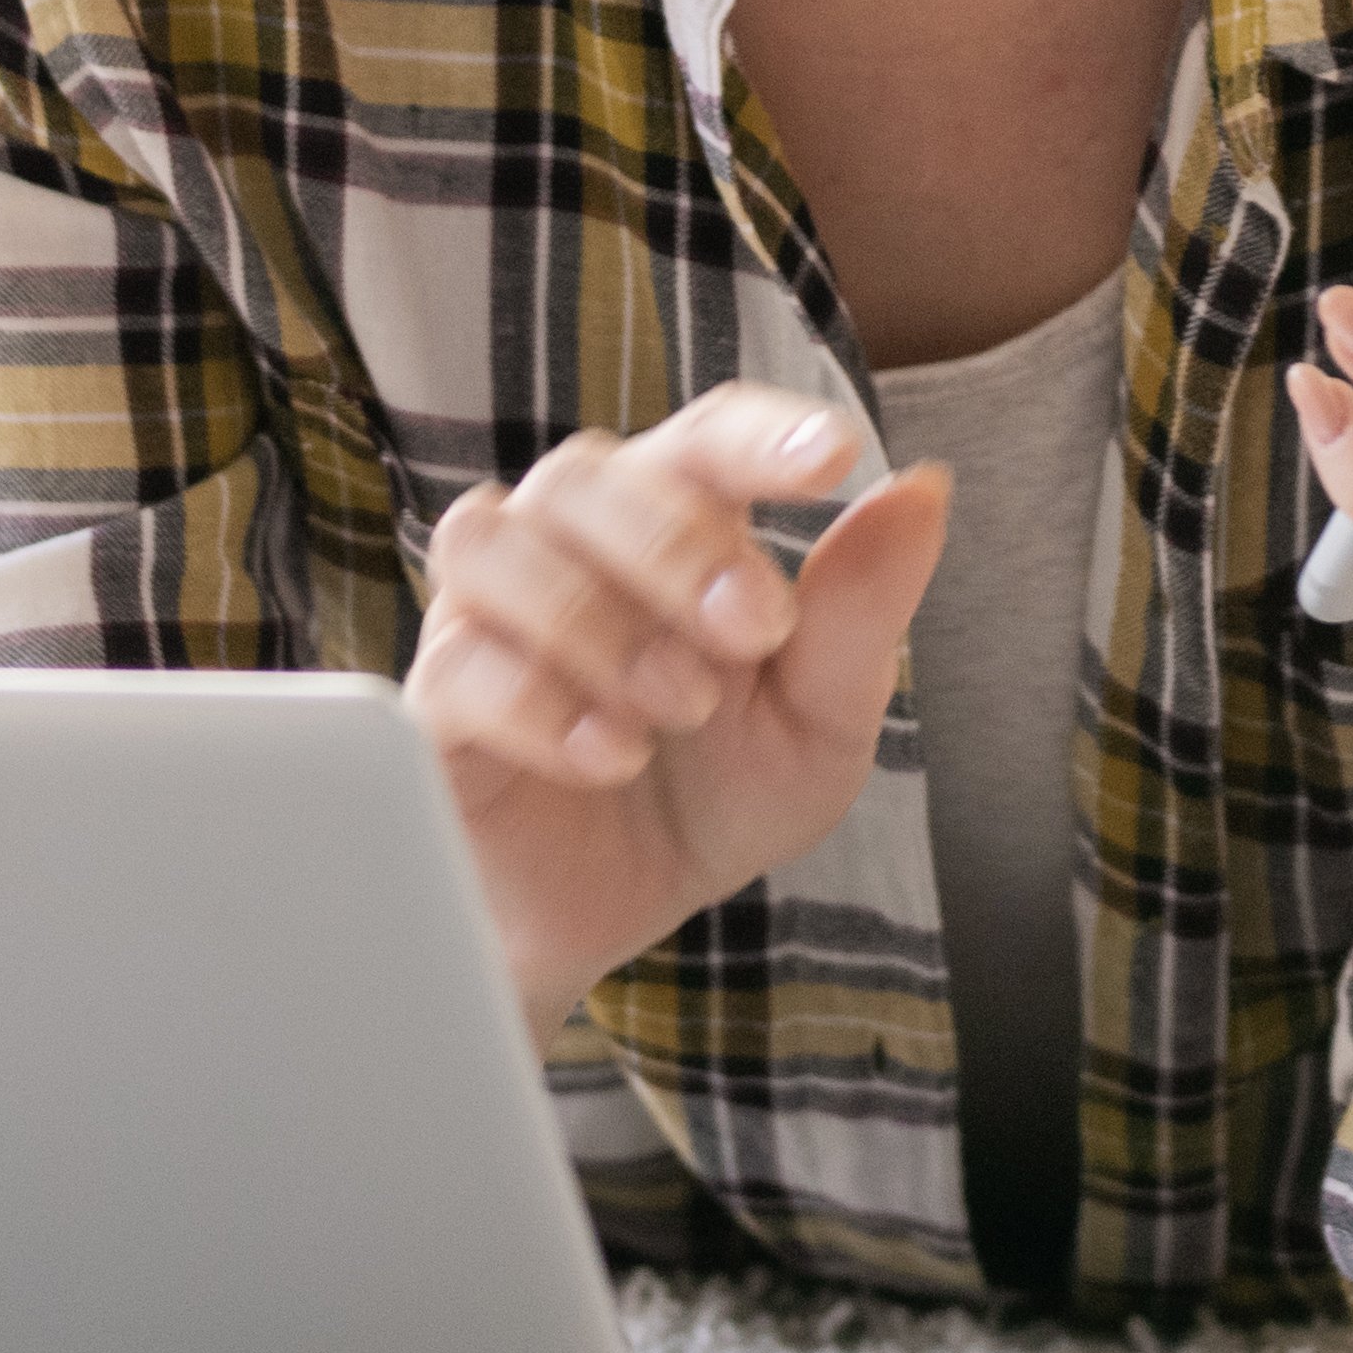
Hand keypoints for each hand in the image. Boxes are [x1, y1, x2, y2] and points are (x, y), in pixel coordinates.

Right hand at [412, 381, 952, 1034]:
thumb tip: (922, 488)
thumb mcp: (820, 723)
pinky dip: (538, 699)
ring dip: (598, 616)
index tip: (832, 459)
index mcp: (676, 524)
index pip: (706, 437)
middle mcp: (569, 543)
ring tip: (678, 708)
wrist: (621, 918)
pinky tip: (610, 754)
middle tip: (755, 636)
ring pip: (494, 537)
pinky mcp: (431, 701)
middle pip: (588, 473)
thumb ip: (861, 611)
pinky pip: (454, 659)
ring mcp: (487, 614)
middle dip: (677, 546)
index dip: (761, 435)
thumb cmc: (718, 794)